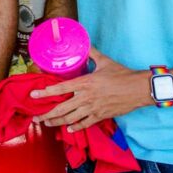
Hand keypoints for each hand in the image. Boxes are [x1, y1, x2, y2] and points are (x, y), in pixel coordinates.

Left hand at [29, 47, 150, 131]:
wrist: (139, 89)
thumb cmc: (122, 74)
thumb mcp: (105, 61)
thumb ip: (92, 53)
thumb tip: (85, 44)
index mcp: (85, 82)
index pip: (60, 88)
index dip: (45, 93)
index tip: (33, 95)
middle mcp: (86, 97)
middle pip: (62, 108)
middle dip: (46, 114)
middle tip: (35, 117)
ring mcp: (93, 108)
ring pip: (71, 118)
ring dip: (57, 122)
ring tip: (47, 123)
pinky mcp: (101, 116)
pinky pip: (85, 124)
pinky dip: (75, 127)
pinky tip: (69, 128)